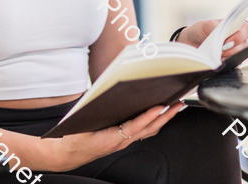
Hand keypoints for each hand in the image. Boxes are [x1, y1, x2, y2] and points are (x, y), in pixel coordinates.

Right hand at [48, 101, 184, 170]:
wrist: (70, 154)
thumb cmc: (75, 138)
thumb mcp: (81, 123)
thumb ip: (95, 109)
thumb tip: (106, 92)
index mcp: (111, 138)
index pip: (134, 126)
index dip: (148, 117)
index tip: (160, 107)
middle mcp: (121, 142)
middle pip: (148, 129)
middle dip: (165, 116)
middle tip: (177, 103)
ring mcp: (124, 142)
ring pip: (149, 131)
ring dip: (163, 119)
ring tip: (174, 106)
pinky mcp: (124, 141)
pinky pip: (143, 132)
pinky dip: (154, 122)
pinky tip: (160, 115)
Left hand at [177, 20, 247, 59]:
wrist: (192, 42)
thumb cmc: (201, 31)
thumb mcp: (206, 25)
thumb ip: (216, 26)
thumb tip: (224, 34)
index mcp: (237, 26)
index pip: (247, 29)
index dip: (240, 35)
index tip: (227, 41)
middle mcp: (240, 38)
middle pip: (246, 44)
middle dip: (233, 48)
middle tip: (221, 49)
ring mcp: (237, 50)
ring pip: (240, 55)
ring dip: (229, 55)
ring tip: (217, 54)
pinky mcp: (233, 60)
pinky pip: (234, 63)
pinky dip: (225, 62)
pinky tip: (217, 60)